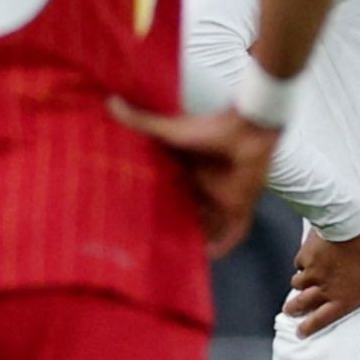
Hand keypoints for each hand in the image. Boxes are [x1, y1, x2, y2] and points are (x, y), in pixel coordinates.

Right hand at [110, 98, 275, 252]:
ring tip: (175, 255)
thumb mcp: (170, 130)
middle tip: (153, 244)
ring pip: (209, 224)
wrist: (249, 128)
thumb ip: (141, 121)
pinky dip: (225, 244)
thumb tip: (110, 102)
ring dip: (197, 237)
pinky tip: (208, 257)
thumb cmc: (210, 128)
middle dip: (175, 226)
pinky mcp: (241, 204)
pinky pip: (234, 232)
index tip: (139, 218)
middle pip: (188, 212)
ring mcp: (224, 197)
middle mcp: (205, 186)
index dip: (159, 206)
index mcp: (189, 171)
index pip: (171, 193)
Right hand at [287, 220, 359, 335]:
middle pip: (301, 303)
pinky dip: (302, 264)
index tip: (301, 331)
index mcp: (344, 298)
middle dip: (295, 310)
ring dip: (298, 287)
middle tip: (290, 312)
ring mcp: (313, 270)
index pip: (321, 319)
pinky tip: (306, 260)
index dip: (310, 327)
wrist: (351, 220)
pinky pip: (300, 262)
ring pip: (298, 283)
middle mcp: (325, 288)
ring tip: (298, 286)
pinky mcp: (307, 252)